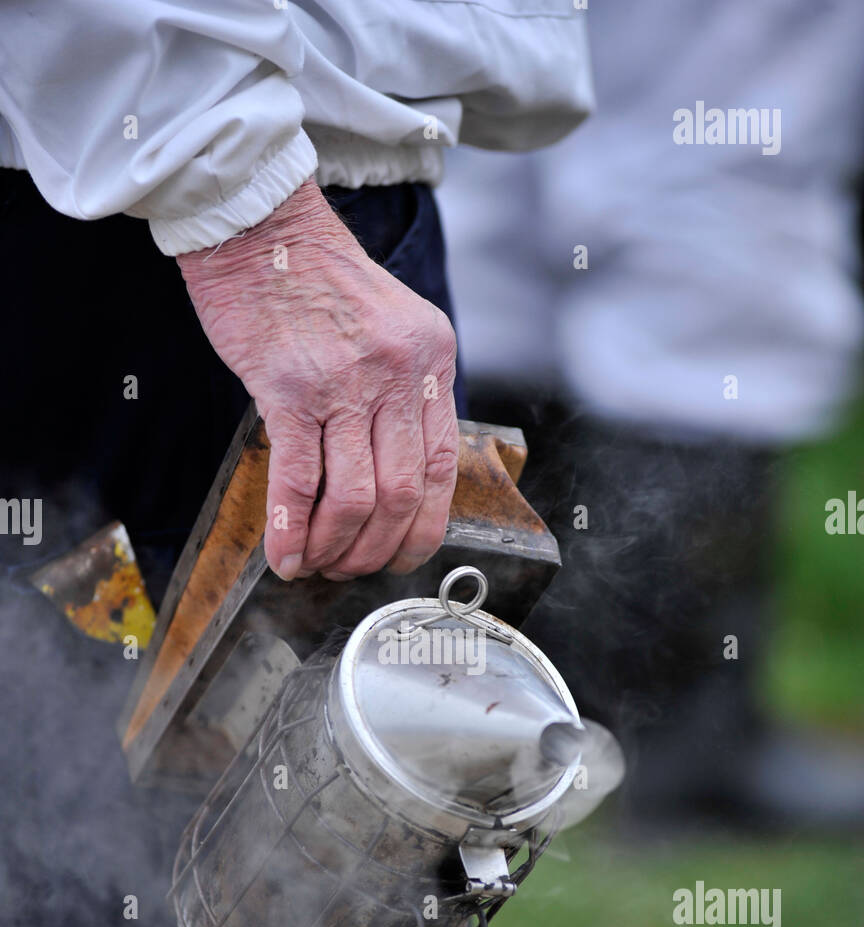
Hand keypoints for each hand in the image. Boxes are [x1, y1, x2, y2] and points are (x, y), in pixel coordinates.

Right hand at [177, 179, 458, 579]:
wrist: (260, 225)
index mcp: (432, 359)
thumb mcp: (389, 326)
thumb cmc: (316, 279)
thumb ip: (401, 391)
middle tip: (350, 569)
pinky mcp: (292, 389)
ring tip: (316, 565)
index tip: (402, 555)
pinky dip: (293, 531)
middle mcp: (400, 373)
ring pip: (357, 497)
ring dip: (335, 547)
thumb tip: (390, 471)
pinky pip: (301, 481)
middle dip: (376, 548)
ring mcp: (348, 382)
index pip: (443, 468)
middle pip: (403, 495)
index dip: (423, 528)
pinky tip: (284, 557)